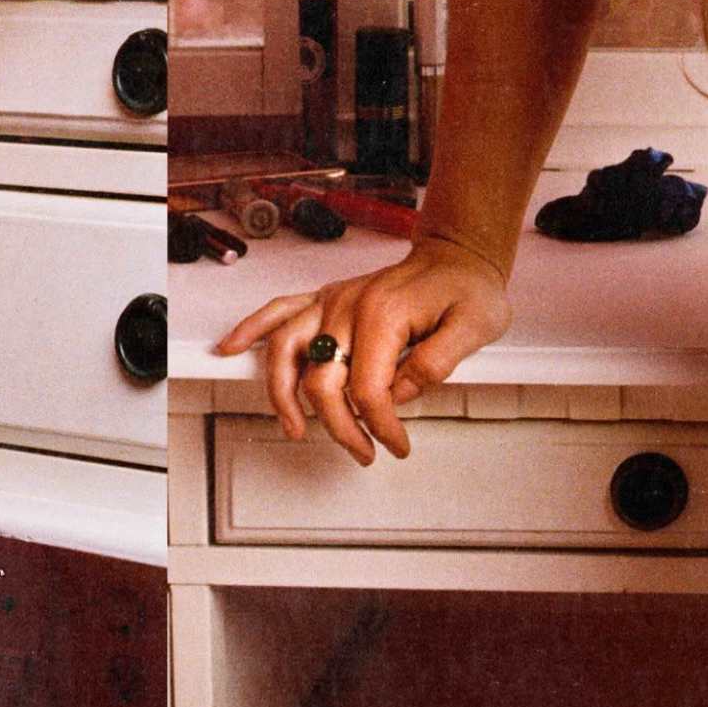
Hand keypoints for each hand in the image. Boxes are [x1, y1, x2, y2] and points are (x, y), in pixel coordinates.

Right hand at [211, 236, 514, 464]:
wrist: (457, 255)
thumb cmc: (466, 287)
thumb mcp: (475, 326)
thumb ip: (435, 363)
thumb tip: (396, 393)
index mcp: (383, 315)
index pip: (368, 388)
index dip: (380, 425)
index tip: (396, 444)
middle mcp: (348, 305)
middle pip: (322, 380)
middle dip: (340, 427)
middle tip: (363, 451)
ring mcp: (332, 301)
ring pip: (286, 350)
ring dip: (282, 393)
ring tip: (291, 426)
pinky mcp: (326, 299)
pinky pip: (278, 311)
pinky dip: (251, 329)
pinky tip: (232, 347)